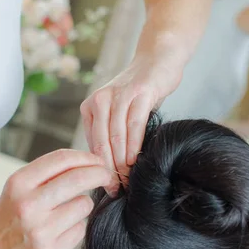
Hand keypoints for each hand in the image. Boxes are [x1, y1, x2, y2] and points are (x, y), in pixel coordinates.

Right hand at [0, 149, 111, 248]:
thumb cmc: (10, 215)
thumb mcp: (19, 187)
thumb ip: (49, 173)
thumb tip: (89, 163)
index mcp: (20, 183)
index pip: (62, 159)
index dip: (87, 157)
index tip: (98, 161)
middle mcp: (29, 205)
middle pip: (79, 178)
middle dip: (101, 174)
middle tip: (108, 176)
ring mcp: (40, 230)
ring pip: (84, 205)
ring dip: (83, 205)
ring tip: (66, 212)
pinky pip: (80, 229)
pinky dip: (76, 227)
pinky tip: (60, 231)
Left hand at [80, 55, 182, 194]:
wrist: (158, 60)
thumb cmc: (139, 92)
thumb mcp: (119, 112)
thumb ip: (111, 134)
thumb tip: (109, 169)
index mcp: (90, 107)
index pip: (92, 143)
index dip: (98, 168)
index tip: (106, 187)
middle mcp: (100, 100)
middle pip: (102, 141)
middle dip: (108, 168)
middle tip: (116, 188)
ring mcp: (119, 95)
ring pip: (116, 134)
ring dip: (121, 160)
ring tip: (127, 179)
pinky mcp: (139, 92)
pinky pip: (134, 124)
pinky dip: (133, 144)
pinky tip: (134, 160)